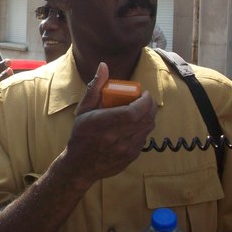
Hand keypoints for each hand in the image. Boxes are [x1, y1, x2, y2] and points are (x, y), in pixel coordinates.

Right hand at [64, 63, 156, 182]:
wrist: (80, 165)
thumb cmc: (80, 134)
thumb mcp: (83, 109)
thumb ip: (95, 87)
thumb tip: (103, 66)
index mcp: (104, 124)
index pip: (134, 111)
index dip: (145, 101)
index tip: (144, 93)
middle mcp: (117, 138)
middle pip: (146, 119)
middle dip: (150, 106)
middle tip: (145, 99)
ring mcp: (126, 149)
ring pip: (148, 128)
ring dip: (149, 116)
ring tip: (141, 110)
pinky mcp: (131, 156)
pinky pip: (144, 138)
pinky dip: (144, 128)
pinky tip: (135, 125)